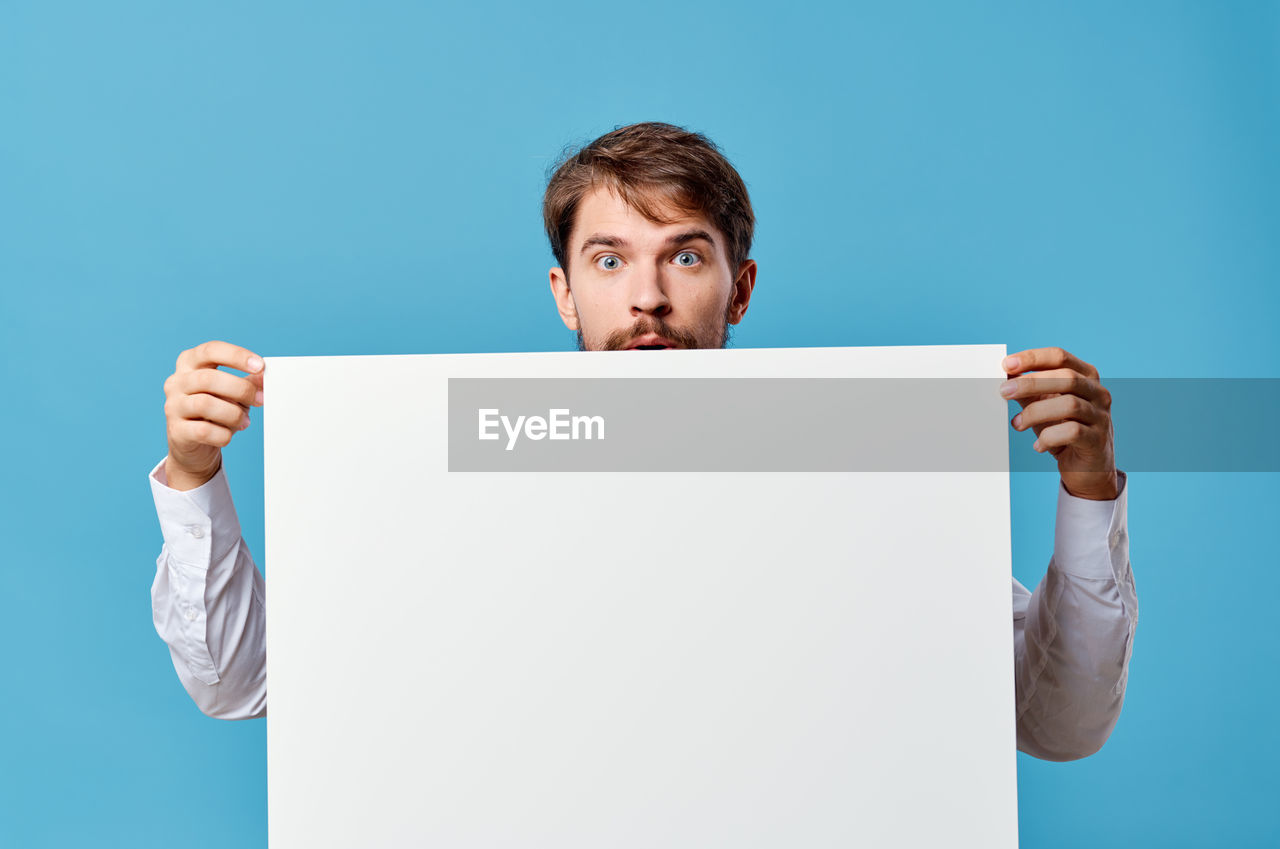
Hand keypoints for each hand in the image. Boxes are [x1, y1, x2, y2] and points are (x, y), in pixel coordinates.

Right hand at [162, 340, 264, 490]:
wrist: (195, 444)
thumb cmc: (217, 411)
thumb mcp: (235, 392)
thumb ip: (248, 382)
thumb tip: (264, 377)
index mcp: (190, 363)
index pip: (210, 350)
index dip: (237, 356)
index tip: (260, 366)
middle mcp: (177, 381)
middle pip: (208, 378)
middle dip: (241, 389)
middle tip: (261, 399)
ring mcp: (173, 405)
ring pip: (205, 404)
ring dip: (233, 414)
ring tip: (244, 421)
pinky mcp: (176, 430)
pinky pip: (203, 431)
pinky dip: (223, 434)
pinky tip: (228, 435)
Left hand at [1001, 347, 1118, 500]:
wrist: (1087, 468)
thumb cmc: (1062, 431)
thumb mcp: (1044, 406)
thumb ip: (1029, 391)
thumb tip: (1005, 378)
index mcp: (1086, 377)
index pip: (1060, 357)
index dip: (1033, 358)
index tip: (1006, 365)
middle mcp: (1098, 392)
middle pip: (1067, 377)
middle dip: (1031, 382)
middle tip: (1004, 392)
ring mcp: (1101, 416)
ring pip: (1070, 405)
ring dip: (1036, 412)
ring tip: (1017, 424)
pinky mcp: (1097, 440)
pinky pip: (1072, 432)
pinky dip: (1049, 437)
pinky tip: (1038, 445)